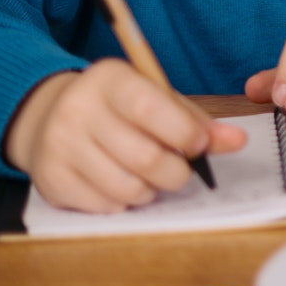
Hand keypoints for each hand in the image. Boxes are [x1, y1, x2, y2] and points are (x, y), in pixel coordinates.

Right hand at [5, 60, 247, 212]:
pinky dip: (125, 202)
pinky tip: (121, 184)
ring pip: (126, 188)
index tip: (201, 145)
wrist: (49, 116)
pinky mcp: (50, 180)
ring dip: (151, 190)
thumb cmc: (118, 108)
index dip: (185, 133)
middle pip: (144, 157)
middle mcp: (77, 109)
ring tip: (150, 177)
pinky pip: (105, 206)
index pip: (150, 108)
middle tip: (180, 170)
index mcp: (109, 79)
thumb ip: (194, 120)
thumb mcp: (154, 98)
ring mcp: (59, 146)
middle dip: (176, 172)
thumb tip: (236, 141)